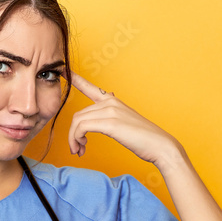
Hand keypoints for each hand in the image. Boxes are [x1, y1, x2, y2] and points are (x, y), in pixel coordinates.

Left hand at [67, 72, 182, 166]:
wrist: (160, 146)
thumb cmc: (143, 139)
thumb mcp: (122, 124)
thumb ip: (108, 118)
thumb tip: (95, 121)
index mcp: (112, 101)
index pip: (89, 86)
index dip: (74, 78)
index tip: (61, 69)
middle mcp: (110, 102)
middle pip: (78, 114)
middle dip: (73, 133)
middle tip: (77, 148)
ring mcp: (110, 110)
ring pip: (77, 121)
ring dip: (73, 139)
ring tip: (79, 150)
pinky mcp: (109, 122)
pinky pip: (81, 127)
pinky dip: (76, 139)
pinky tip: (82, 147)